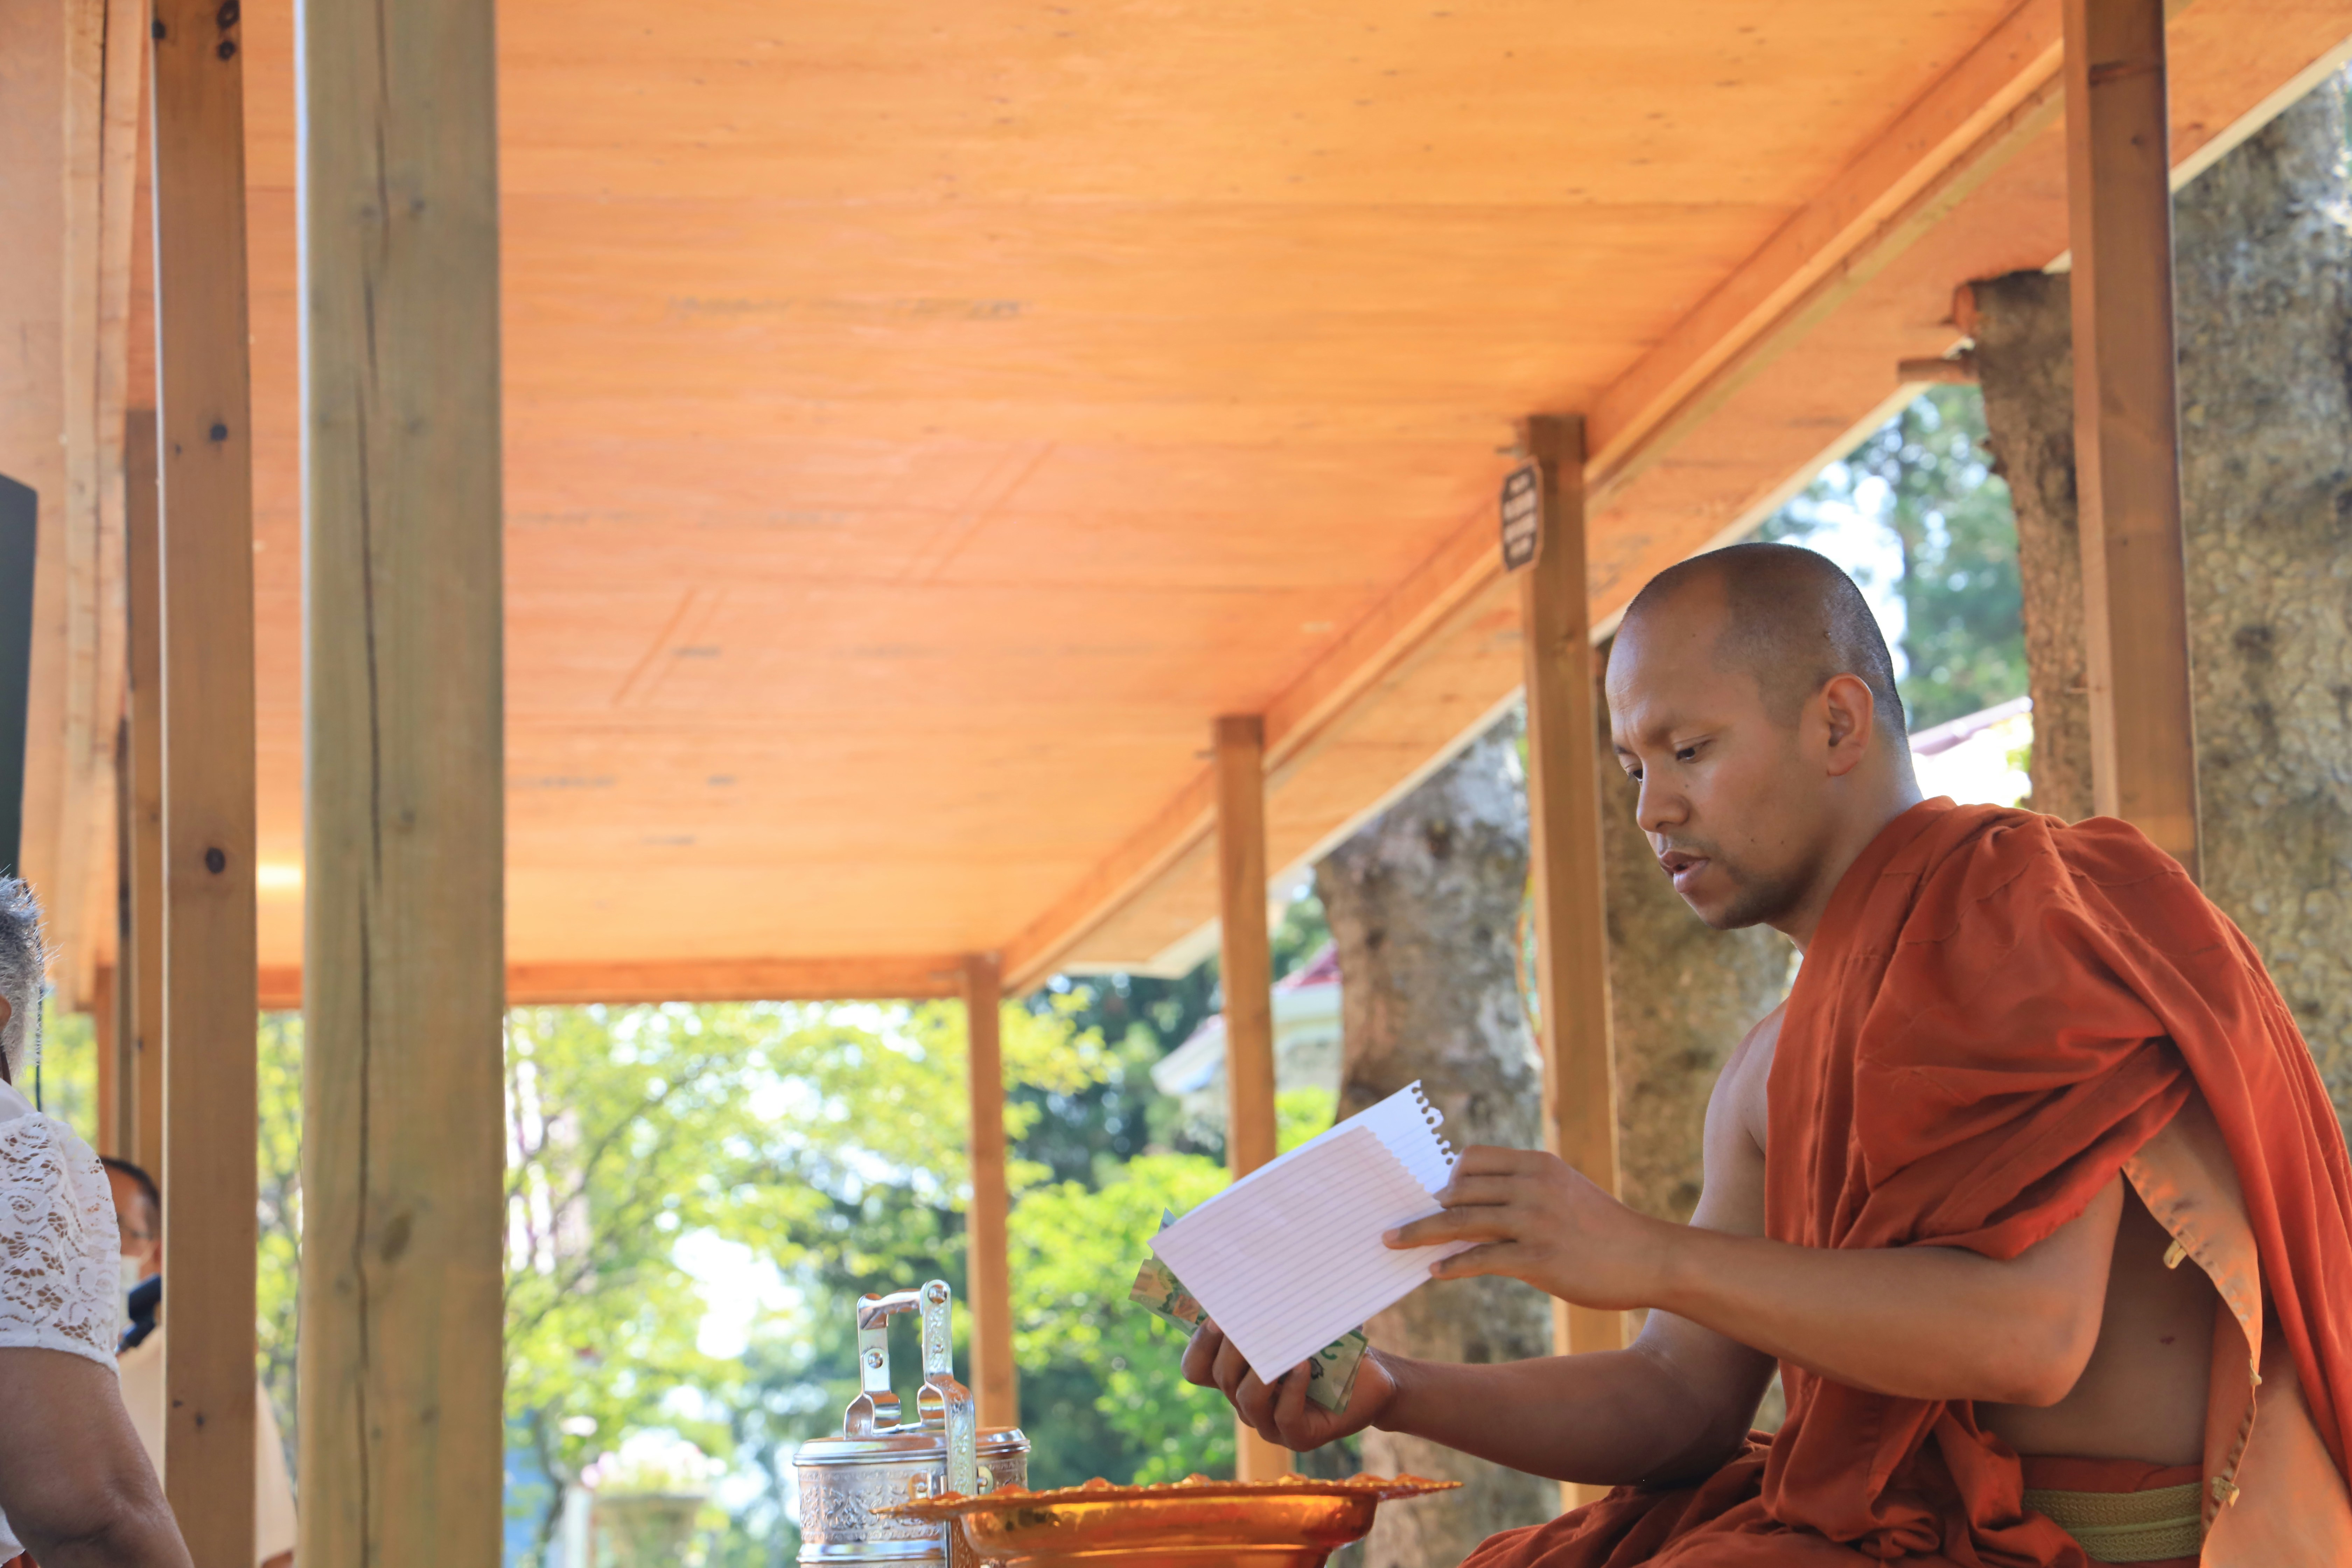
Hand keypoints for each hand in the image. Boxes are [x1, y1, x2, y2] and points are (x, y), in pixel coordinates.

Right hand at [1180, 1317, 1397, 1451]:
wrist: (1373, 1378)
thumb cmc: (1332, 1347)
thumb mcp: (1299, 1324)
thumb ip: (1276, 1309)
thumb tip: (1262, 1271)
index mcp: (1238, 1375)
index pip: (1197, 1368)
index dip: (1199, 1344)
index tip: (1214, 1316)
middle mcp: (1247, 1401)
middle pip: (1220, 1378)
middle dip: (1229, 1348)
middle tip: (1243, 1322)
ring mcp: (1270, 1424)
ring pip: (1246, 1399)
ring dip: (1259, 1371)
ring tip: (1278, 1347)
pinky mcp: (1298, 1437)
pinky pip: (1283, 1416)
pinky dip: (1291, 1389)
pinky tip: (1302, 1367)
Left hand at [1385, 1145, 1671, 1309]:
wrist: (1650, 1257)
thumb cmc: (1602, 1229)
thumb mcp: (1564, 1191)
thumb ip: (1522, 1190)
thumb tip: (1468, 1201)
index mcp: (1537, 1164)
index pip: (1472, 1159)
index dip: (1444, 1177)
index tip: (1423, 1195)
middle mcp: (1532, 1186)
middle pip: (1458, 1190)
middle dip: (1421, 1206)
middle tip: (1392, 1223)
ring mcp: (1535, 1221)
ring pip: (1461, 1222)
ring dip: (1421, 1233)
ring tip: (1394, 1243)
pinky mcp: (1539, 1258)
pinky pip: (1482, 1259)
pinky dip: (1453, 1265)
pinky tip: (1435, 1271)